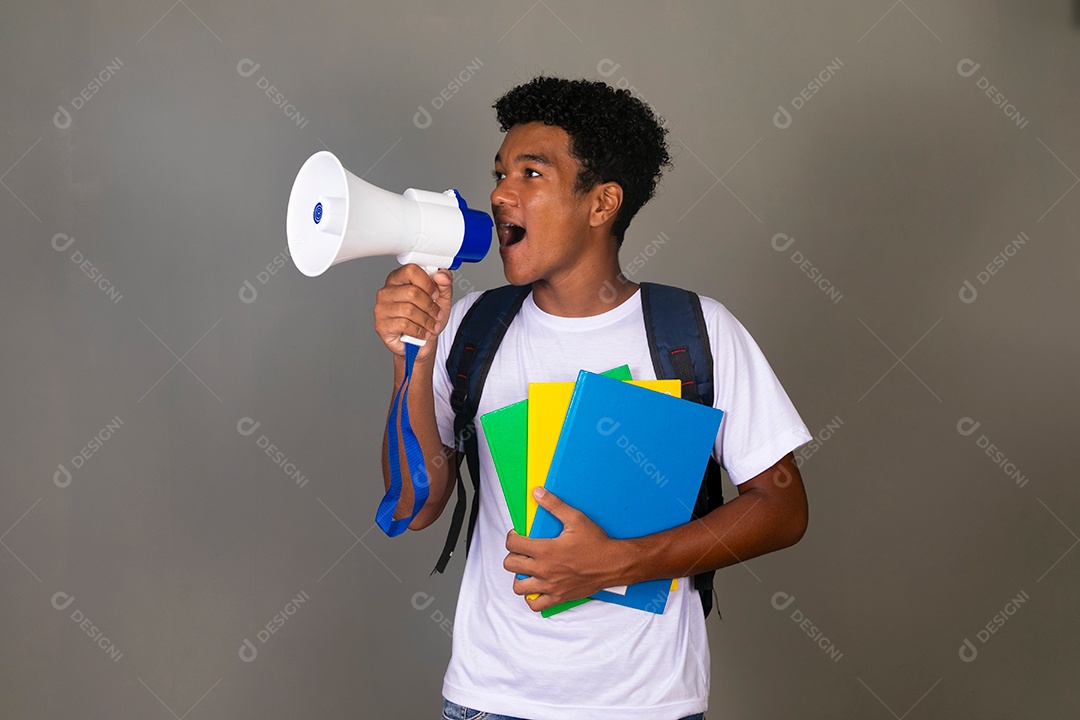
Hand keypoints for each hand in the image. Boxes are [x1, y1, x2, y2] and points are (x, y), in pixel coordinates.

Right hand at [373, 265, 452, 360]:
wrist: (422, 343)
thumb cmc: (427, 317)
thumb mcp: (441, 299)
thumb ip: (444, 284)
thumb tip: (442, 275)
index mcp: (398, 279)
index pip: (410, 270)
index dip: (427, 283)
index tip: (435, 294)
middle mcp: (387, 292)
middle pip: (412, 292)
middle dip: (430, 306)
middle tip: (437, 313)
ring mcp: (381, 308)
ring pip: (409, 310)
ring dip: (426, 320)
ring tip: (431, 325)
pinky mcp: (381, 325)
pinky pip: (404, 325)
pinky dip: (418, 331)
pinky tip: (422, 333)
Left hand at [503, 487, 622, 611]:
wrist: (613, 564)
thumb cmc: (596, 543)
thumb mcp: (575, 518)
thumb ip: (554, 504)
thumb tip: (538, 493)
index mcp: (545, 550)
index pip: (512, 544)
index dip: (511, 537)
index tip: (517, 535)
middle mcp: (544, 570)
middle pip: (510, 565)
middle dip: (513, 555)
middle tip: (522, 551)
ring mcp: (550, 586)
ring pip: (519, 586)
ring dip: (519, 576)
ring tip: (527, 568)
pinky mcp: (558, 597)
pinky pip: (535, 604)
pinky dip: (532, 597)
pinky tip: (536, 587)